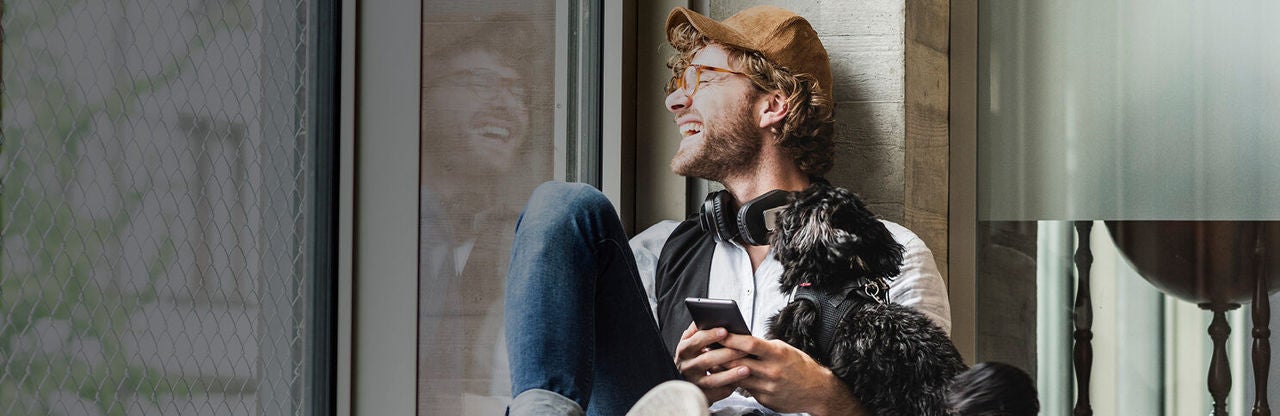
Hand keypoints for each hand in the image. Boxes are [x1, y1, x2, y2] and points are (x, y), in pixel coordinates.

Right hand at [673, 322, 751, 402]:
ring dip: (731, 374)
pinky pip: (718, 393)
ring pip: (713, 379)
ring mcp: (694, 382)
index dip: (710, 335)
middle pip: (706, 360)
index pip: (695, 341)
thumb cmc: (695, 357)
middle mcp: (687, 366)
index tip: (725, 330)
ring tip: (746, 369)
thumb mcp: (692, 343)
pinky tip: (742, 383)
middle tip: (744, 349)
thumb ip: (699, 331)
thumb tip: (709, 317)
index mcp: (684, 350)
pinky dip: (730, 387)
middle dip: (727, 353)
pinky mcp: (703, 395)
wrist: (688, 382)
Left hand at [720, 335, 867, 415]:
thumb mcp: (785, 349)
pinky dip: (737, 382)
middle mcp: (772, 371)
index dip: (732, 338)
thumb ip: (764, 346)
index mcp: (777, 354)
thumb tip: (742, 340)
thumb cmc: (801, 367)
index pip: (749, 344)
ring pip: (738, 376)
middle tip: (709, 346)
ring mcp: (767, 388)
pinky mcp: (765, 400)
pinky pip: (746, 389)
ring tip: (714, 360)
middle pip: (738, 361)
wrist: (818, 391)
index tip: (720, 332)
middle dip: (722, 353)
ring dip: (724, 369)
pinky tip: (729, 376)